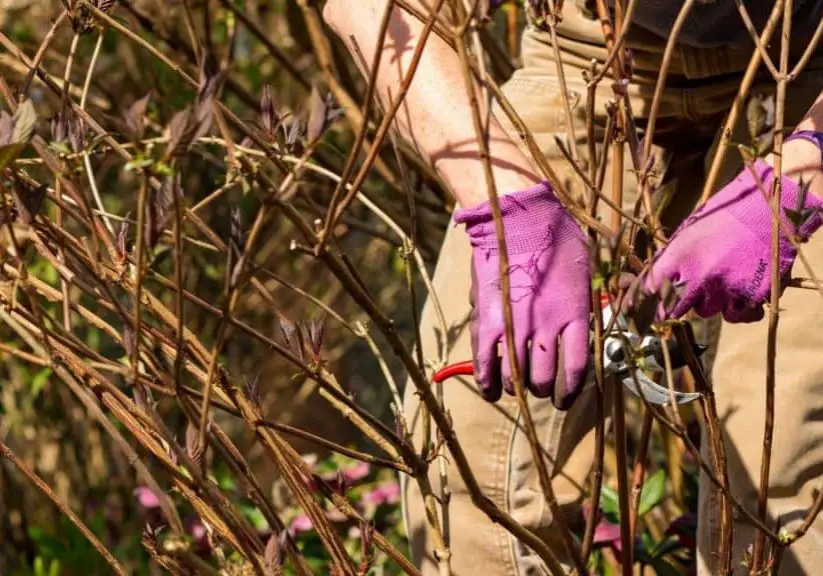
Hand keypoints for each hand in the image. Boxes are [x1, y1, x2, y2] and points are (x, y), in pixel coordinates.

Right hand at [454, 182, 590, 408]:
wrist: (518, 216)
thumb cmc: (555, 233)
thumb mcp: (583, 267)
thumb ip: (580, 299)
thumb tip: (576, 321)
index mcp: (576, 316)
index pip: (577, 370)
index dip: (570, 390)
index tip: (565, 396)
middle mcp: (548, 328)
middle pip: (546, 378)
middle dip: (543, 389)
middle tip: (539, 388)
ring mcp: (517, 327)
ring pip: (518, 376)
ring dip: (518, 387)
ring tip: (516, 388)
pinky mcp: (488, 322)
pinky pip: (487, 364)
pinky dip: (488, 382)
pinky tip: (491, 391)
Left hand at [643, 159, 822, 321]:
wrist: (771, 208)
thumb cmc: (726, 215)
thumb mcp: (689, 231)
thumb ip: (671, 257)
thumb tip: (652, 281)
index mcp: (680, 255)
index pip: (651, 289)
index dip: (646, 301)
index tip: (648, 307)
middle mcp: (700, 275)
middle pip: (676, 308)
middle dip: (679, 302)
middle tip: (692, 291)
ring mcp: (727, 288)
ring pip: (708, 312)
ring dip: (712, 303)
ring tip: (724, 281)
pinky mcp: (753, 295)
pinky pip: (739, 315)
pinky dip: (740, 309)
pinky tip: (743, 293)